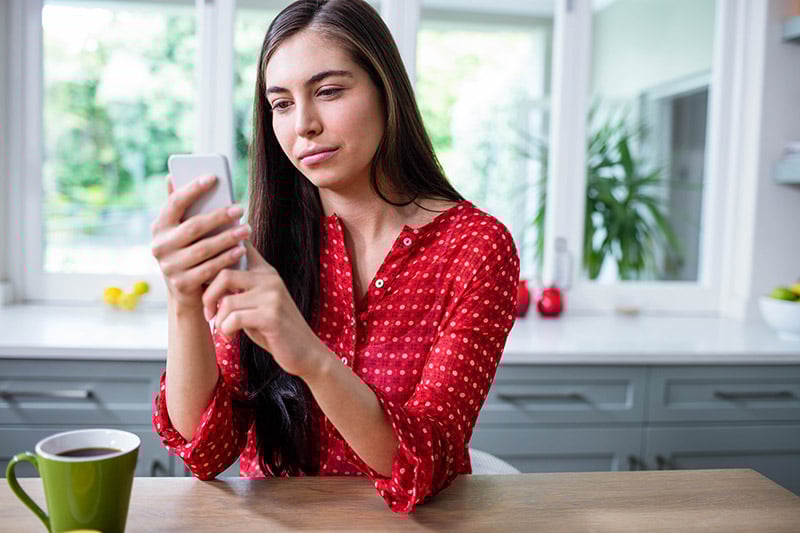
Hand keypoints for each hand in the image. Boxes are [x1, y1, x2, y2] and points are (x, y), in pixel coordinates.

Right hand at [150, 174, 250, 309]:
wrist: (185, 291)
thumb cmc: (189, 250)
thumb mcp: (182, 230)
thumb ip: (181, 206)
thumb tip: (171, 176)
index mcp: (160, 226)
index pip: (174, 203)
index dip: (192, 189)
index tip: (213, 177)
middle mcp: (160, 246)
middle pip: (194, 227)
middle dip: (219, 216)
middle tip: (240, 209)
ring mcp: (169, 266)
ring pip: (204, 249)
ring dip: (228, 238)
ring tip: (247, 230)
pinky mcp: (181, 284)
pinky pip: (209, 268)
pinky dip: (227, 258)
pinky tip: (241, 250)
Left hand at [202, 241, 327, 379]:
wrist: (304, 352)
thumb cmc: (273, 329)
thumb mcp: (256, 302)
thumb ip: (238, 287)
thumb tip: (204, 275)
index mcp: (265, 271)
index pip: (239, 246)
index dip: (218, 250)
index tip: (204, 266)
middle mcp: (270, 278)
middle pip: (224, 274)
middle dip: (208, 297)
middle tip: (209, 314)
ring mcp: (273, 296)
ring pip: (227, 301)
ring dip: (218, 320)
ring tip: (222, 330)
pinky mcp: (272, 316)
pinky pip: (234, 319)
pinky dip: (226, 330)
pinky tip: (230, 337)